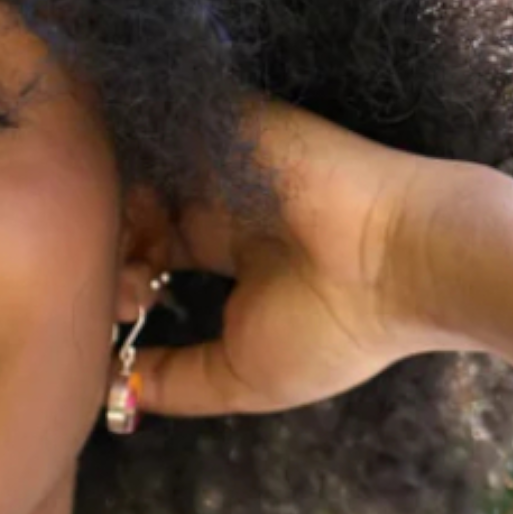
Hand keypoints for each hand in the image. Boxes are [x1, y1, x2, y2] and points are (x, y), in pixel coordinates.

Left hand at [136, 93, 473, 416]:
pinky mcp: (229, 124)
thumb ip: (172, 382)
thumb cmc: (333, 331)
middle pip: (128, 215)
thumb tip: (110, 389)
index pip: (144, 254)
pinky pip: (151, 132)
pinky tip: (135, 219)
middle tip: (125, 297)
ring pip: (130, 177)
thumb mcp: (238, 378)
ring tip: (134, 274)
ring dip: (112, 227)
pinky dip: (128, 174)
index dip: (120, 285)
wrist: (405, 266)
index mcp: (230, 252)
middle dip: (107, 259)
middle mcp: (220, 203)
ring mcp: (222, 161)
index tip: (127, 321)